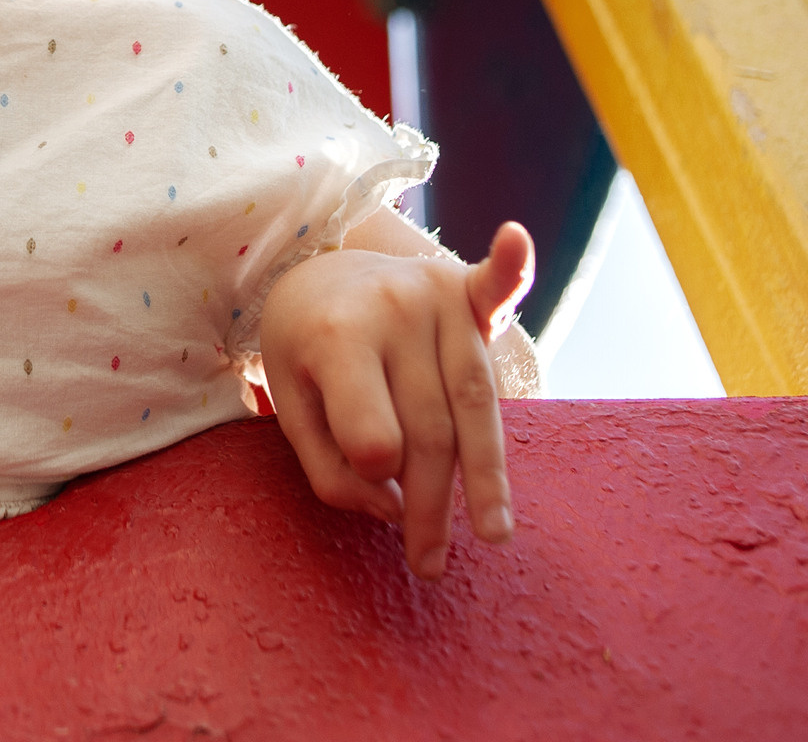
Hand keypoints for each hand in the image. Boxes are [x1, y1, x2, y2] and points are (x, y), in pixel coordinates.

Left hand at [257, 220, 533, 578]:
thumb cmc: (305, 350)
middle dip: (432, 507)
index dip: (375, 472)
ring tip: (493, 533)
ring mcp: (431, 294)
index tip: (377, 496)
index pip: (373, 432)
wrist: (315, 269)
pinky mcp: (463, 288)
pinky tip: (516, 242)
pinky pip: (496, 286)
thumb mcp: (292, 409)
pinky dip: (513, 268)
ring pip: (474, 400)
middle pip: (430, 430)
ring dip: (488, 474)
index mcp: (334, 339)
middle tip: (429, 565)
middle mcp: (388, 310)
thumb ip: (329, 468)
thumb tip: (392, 508)